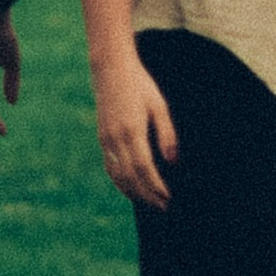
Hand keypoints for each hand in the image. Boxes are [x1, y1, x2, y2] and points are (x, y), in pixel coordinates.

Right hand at [92, 57, 178, 210]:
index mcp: (132, 130)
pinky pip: (110, 167)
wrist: (110, 68)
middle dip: (147, 195)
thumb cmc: (140, 85)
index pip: (144, 168)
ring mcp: (106, 139)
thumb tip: (173, 162)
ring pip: (118, 175)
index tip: (168, 197)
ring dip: (133, 193)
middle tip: (163, 207)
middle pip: (131, 177)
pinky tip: (130, 189)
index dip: (156, 186)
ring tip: (149, 203)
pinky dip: (120, 182)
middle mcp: (116, 138)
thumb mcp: (159, 105)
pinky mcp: (102, 138)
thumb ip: (167, 134)